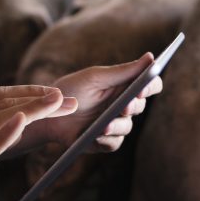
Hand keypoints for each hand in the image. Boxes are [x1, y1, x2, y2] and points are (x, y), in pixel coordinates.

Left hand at [22, 53, 162, 153]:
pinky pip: (114, 143)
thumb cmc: (71, 90)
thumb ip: (123, 71)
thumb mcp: (95, 77)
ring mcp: (115, 123)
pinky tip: (94, 137)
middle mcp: (123, 104)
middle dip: (132, 107)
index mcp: (123, 85)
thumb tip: (150, 57)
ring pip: (127, 127)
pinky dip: (105, 140)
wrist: (48, 114)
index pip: (150, 84)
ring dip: (116, 126)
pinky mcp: (105, 140)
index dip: (151, 86)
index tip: (143, 88)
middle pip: (141, 106)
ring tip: (102, 126)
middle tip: (123, 107)